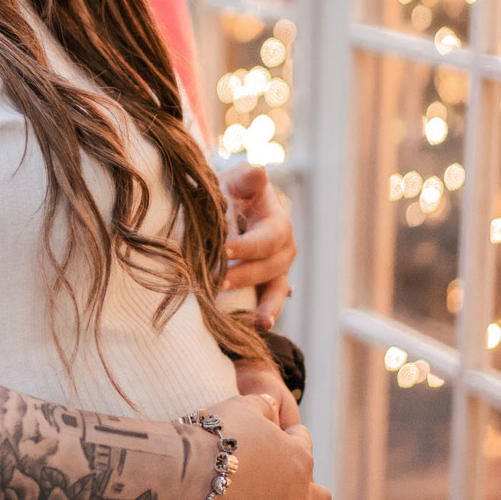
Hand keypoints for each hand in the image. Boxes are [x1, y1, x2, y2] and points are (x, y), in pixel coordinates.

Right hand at [182, 393, 332, 499]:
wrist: (188, 471)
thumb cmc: (212, 435)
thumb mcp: (242, 406)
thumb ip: (262, 403)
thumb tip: (271, 397)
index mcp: (298, 458)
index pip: (304, 446)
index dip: (295, 443)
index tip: (288, 444)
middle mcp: (299, 495)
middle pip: (320, 499)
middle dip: (316, 499)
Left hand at [221, 162, 295, 328]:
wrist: (225, 209)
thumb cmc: (228, 194)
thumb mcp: (234, 181)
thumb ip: (244, 179)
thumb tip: (258, 173)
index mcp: (277, 221)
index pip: (267, 237)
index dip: (247, 246)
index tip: (224, 251)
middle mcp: (283, 247)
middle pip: (270, 265)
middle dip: (245, 275)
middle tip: (217, 282)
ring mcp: (278, 268)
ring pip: (276, 286)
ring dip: (265, 303)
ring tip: (257, 320)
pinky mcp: (269, 284)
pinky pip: (273, 300)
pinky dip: (268, 313)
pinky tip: (259, 327)